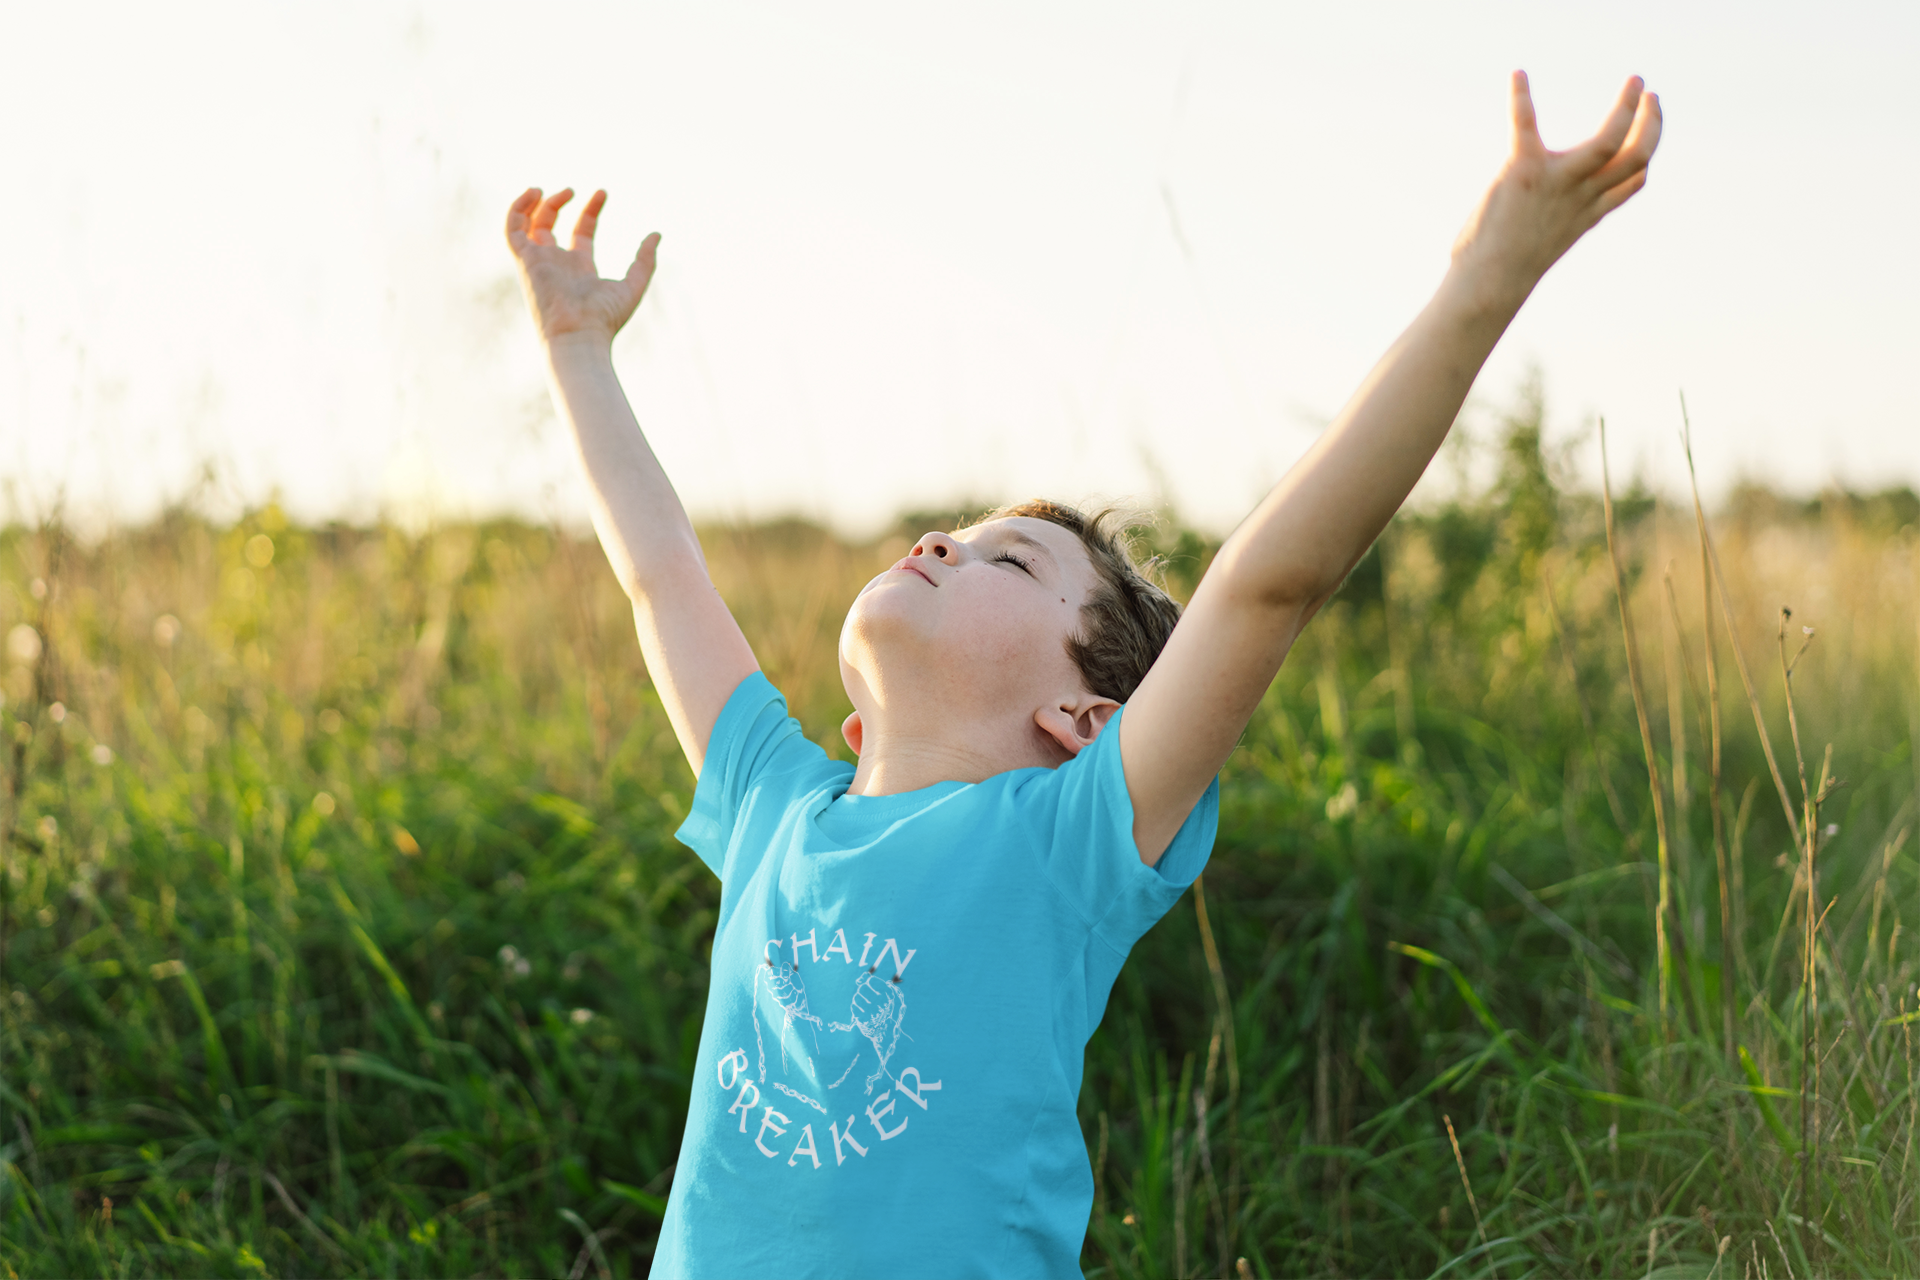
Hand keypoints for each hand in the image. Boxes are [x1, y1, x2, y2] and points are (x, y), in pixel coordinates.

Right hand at [506, 188, 659, 344]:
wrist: (579, 335)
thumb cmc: (604, 318)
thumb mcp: (633, 285)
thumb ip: (645, 260)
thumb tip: (657, 234)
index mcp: (581, 269)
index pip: (582, 232)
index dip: (591, 210)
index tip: (603, 192)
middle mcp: (557, 263)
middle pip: (552, 226)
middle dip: (559, 203)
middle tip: (573, 189)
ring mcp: (540, 261)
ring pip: (528, 225)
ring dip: (534, 203)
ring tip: (543, 188)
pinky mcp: (526, 260)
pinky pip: (512, 229)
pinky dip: (518, 208)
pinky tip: (532, 192)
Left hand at [1450, 72, 1662, 302]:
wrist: (1489, 288)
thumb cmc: (1503, 275)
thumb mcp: (1540, 248)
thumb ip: (1549, 226)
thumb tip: (1539, 227)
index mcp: (1585, 215)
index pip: (1632, 182)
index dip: (1645, 155)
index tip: (1646, 134)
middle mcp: (1580, 198)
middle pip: (1636, 157)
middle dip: (1651, 124)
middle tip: (1650, 95)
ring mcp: (1556, 184)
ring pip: (1609, 142)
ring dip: (1627, 109)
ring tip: (1635, 83)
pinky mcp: (1524, 172)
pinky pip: (1526, 125)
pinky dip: (1520, 99)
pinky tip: (1518, 76)